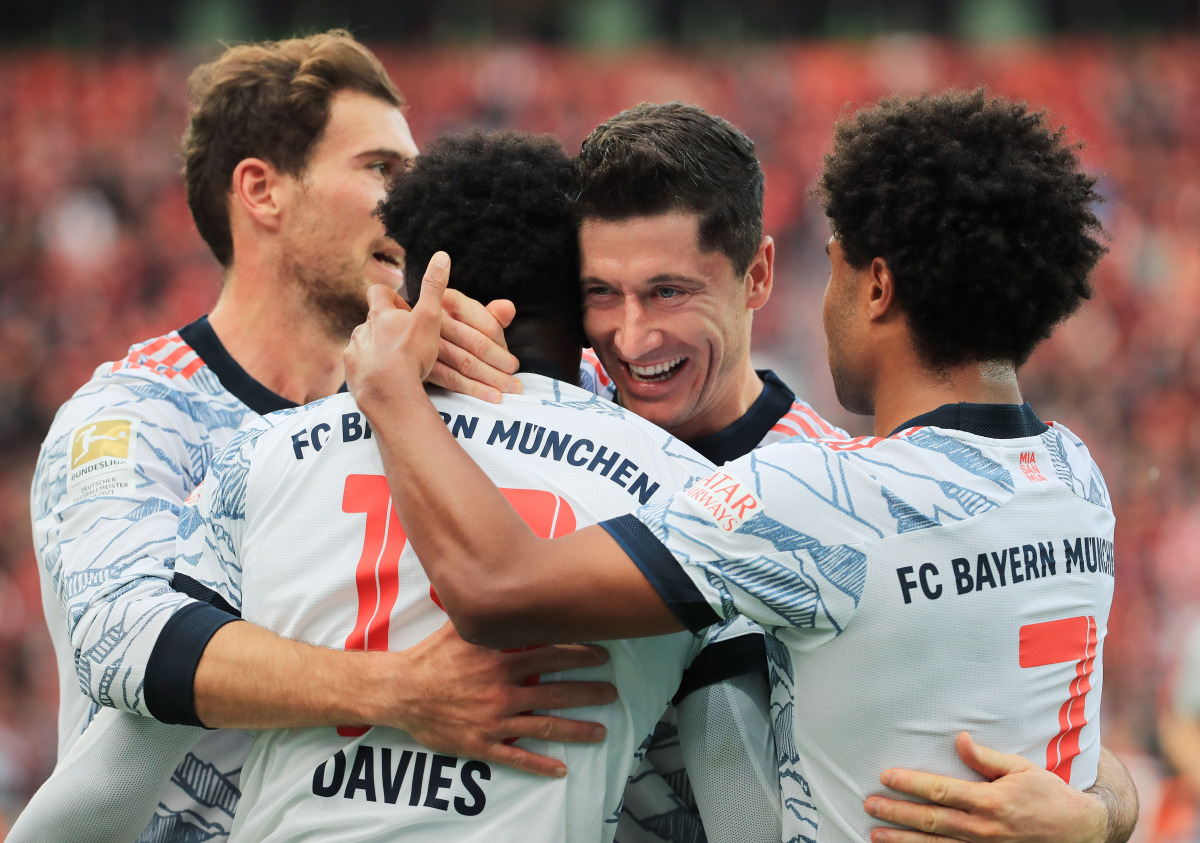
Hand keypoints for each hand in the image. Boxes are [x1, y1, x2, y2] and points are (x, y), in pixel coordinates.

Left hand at [346, 253, 450, 404]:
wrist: (389, 392)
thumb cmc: (411, 354)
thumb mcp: (429, 317)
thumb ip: (434, 287)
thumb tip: (442, 255)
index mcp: (380, 315)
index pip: (378, 293)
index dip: (391, 298)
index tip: (405, 310)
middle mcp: (362, 330)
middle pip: (371, 322)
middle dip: (386, 328)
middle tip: (406, 342)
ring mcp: (354, 353)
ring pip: (364, 344)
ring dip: (377, 350)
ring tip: (396, 364)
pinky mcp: (350, 374)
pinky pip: (358, 367)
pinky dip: (369, 370)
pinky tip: (384, 380)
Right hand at [374, 621, 616, 778]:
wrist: (399, 691)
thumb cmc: (429, 657)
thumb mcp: (459, 629)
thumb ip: (488, 616)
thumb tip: (504, 583)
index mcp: (500, 661)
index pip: (551, 656)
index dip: (580, 655)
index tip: (602, 654)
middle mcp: (502, 691)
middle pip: (557, 692)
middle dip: (589, 692)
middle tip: (612, 692)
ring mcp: (494, 721)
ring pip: (544, 726)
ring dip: (576, 729)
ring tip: (601, 731)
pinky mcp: (481, 744)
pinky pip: (516, 757)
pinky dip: (540, 764)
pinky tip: (561, 769)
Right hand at [430, 288, 522, 402]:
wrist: (405, 336)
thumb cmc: (449, 326)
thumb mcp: (469, 315)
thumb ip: (492, 315)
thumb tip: (508, 309)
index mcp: (450, 299)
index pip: (485, 324)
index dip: (502, 345)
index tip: (512, 360)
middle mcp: (436, 317)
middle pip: (476, 344)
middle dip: (500, 363)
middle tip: (515, 378)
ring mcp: (425, 341)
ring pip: (465, 362)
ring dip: (490, 378)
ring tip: (509, 388)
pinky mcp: (420, 362)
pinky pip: (450, 378)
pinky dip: (473, 389)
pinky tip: (491, 395)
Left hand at [864, 732, 1107, 842]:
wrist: (1080, 831)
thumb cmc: (1048, 795)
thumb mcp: (1021, 769)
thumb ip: (986, 758)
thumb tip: (958, 739)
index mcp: (991, 801)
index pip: (941, 790)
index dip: (911, 784)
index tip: (886, 777)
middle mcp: (984, 828)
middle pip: (931, 820)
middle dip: (896, 813)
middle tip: (868, 805)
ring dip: (903, 842)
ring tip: (875, 835)